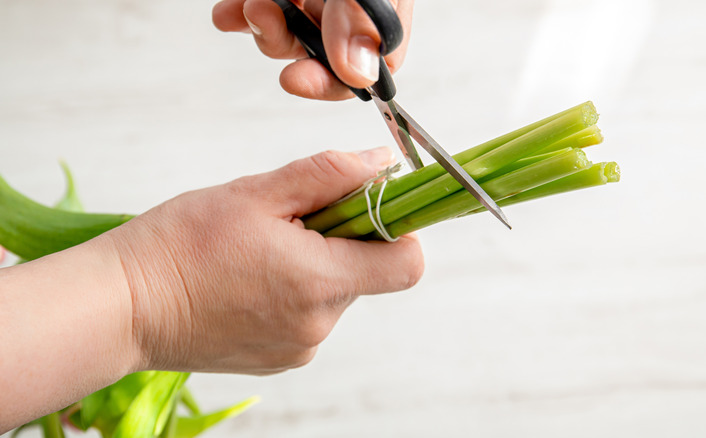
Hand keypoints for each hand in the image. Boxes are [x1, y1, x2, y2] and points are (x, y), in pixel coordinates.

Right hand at [108, 147, 423, 373]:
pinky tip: (251, 279)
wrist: (124, 307)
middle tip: (289, 222)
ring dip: (314, 265)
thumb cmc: (180, 246)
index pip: (406, 263)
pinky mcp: (281, 359)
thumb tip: (380, 165)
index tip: (371, 206)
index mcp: (318, 281)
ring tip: (260, 252)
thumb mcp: (256, 193)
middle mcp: (317, 324)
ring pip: (336, 293)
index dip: (399, 228)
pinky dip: (294, 292)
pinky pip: (310, 316)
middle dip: (341, 239)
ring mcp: (299, 348)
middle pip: (368, 273)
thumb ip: (327, 175)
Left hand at [212, 0, 413, 100]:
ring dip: (265, 29)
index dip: (330, 85)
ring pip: (287, 36)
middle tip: (272, 35)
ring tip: (256, 6)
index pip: (366, 72)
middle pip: (322, 59)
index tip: (297, 81)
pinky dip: (239, 15)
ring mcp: (314, 5)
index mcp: (379, 19)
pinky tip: (230, 12)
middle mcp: (349, 16)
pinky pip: (258, 13)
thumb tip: (358, 73)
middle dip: (291, 52)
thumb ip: (360, 20)